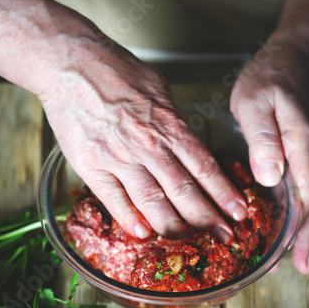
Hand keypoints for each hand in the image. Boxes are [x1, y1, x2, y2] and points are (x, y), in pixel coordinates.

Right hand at [40, 30, 246, 239]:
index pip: (203, 166)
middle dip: (206, 217)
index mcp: (168, 125)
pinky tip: (144, 234)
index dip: (223, 192)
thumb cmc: (115, 70)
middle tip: (224, 236)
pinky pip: (114, 199)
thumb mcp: (158, 87)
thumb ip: (173, 119)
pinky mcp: (91, 165)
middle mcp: (148, 145)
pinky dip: (130, 219)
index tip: (237, 211)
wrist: (71, 65)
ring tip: (188, 242)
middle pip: (183, 189)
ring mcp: (119, 157)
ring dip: (174, 226)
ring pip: (152, 200)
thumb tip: (186, 141)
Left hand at [230, 31, 308, 273]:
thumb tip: (269, 177)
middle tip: (298, 268)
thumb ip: (264, 137)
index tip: (291, 255)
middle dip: (306, 237)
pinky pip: (307, 184)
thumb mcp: (257, 100)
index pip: (306, 194)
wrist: (295, 54)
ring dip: (307, 227)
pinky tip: (295, 220)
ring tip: (298, 257)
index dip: (299, 227)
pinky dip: (302, 206)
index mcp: (302, 145)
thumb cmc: (272, 76)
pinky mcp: (304, 150)